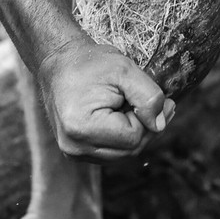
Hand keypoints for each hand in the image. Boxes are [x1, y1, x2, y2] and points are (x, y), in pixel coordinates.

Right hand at [38, 39, 174, 162]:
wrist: (59, 63)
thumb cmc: (89, 64)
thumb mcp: (125, 70)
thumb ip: (148, 97)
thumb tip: (160, 125)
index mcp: (82, 128)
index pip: (133, 138)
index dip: (151, 118)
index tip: (160, 99)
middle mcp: (74, 146)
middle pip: (129, 151)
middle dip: (147, 127)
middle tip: (160, 104)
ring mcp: (74, 152)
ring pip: (123, 154)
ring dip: (135, 133)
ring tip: (134, 106)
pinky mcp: (77, 152)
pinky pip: (112, 152)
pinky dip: (123, 137)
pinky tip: (122, 116)